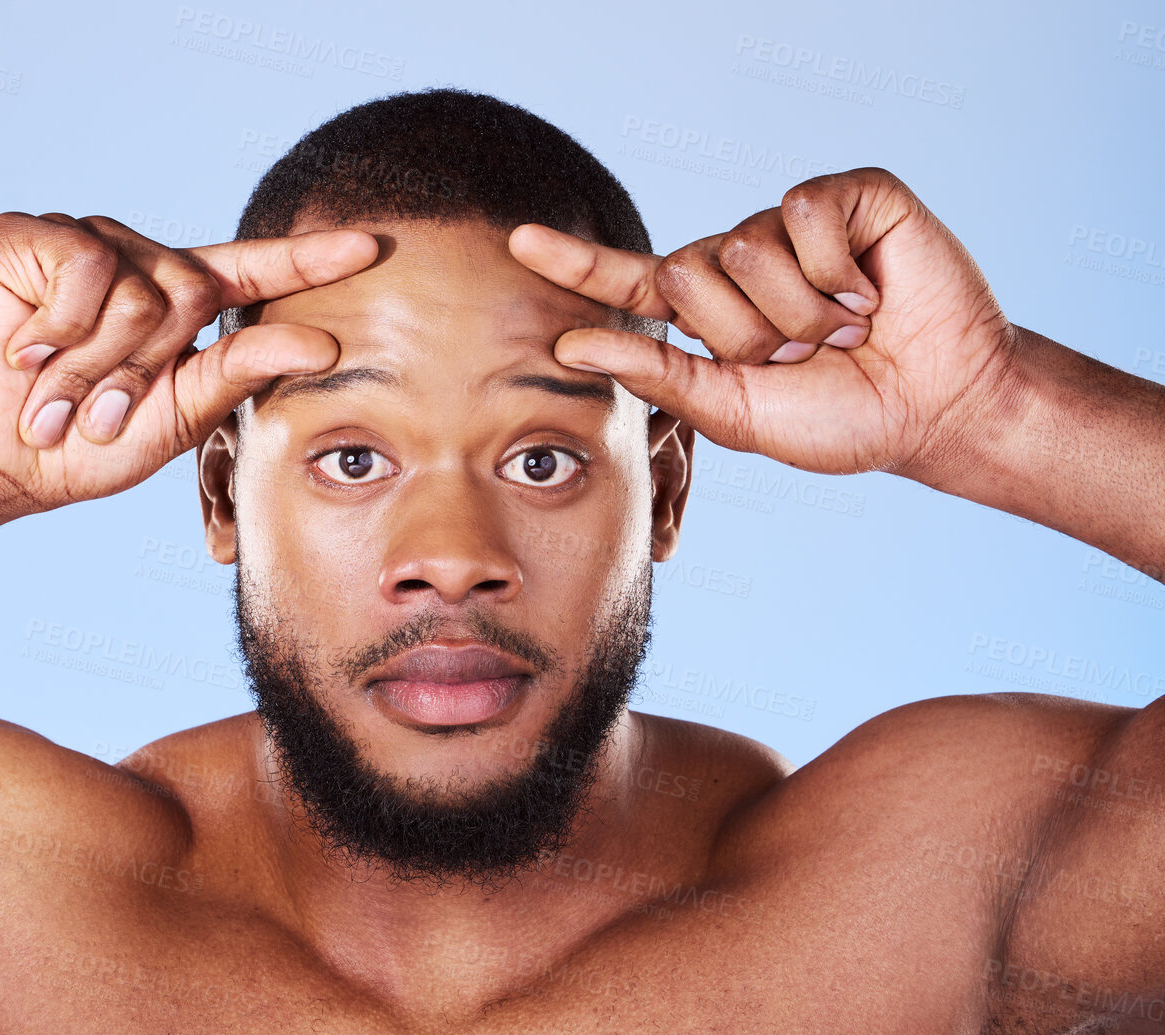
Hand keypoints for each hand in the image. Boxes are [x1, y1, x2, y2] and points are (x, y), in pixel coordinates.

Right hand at [0, 213, 377, 510]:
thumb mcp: (178, 415)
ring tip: (57, 393)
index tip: (371, 247)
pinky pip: (81, 267)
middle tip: (100, 411)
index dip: (310, 258)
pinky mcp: (29, 235)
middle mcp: (139, 262)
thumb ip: (243, 373)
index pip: (255, 270)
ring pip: (136, 287)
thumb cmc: (89, 445)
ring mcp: (84, 241)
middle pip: (188, 292)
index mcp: (181, 305)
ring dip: (97, 361)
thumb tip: (325, 343)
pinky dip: (59, 327)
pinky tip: (26, 352)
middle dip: (143, 368)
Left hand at [509, 168, 1018, 479]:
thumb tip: (569, 343)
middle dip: (746, 335)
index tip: (519, 242)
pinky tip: (870, 286)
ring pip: (743, 248)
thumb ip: (660, 377)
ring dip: (797, 311)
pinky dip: (836, 265)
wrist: (934, 406)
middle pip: (688, 276)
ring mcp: (791, 227)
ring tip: (844, 327)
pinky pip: (801, 212)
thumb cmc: (839, 419)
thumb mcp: (738, 413)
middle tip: (803, 357)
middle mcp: (743, 263)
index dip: (577, 263)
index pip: (633, 284)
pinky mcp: (846, 196)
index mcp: (712, 319)